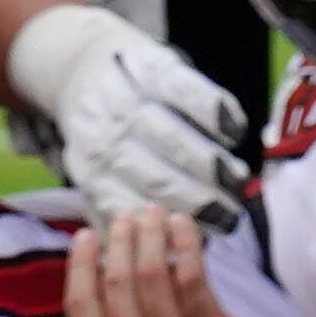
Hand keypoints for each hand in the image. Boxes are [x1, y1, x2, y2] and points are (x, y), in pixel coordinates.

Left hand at [10, 2, 249, 225]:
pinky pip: (185, 90)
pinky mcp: (150, 64)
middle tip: (230, 217)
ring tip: (236, 180)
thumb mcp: (96, 169)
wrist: (79, 60)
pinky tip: (233, 131)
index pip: (128, 207)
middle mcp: (103, 135)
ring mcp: (126, 97)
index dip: (166, 228)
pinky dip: (212, 112)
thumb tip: (160, 257)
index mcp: (89, 169)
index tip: (201, 240)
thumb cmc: (102, 130)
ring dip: (210, 163)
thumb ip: (119, 207)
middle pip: (156, 177)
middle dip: (198, 202)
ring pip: (172, 137)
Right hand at [39, 208, 266, 316]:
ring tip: (153, 214)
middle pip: (118, 283)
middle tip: (125, 217)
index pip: (81, 306)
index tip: (86, 235)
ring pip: (153, 274)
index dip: (81, 264)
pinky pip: (192, 278)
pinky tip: (182, 223)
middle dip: (119, 242)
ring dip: (151, 234)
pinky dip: (186, 243)